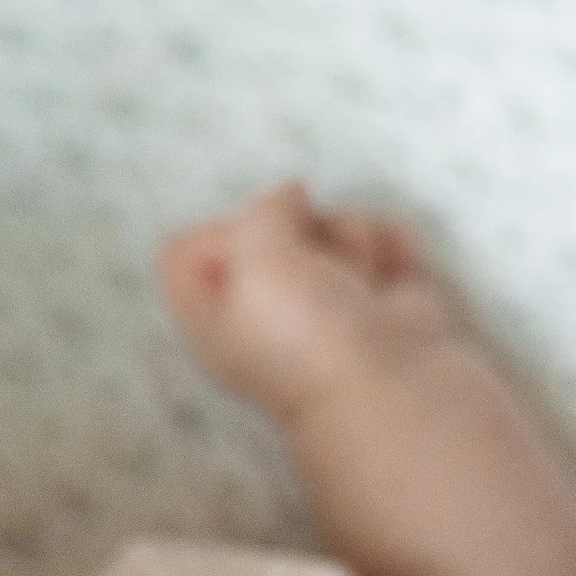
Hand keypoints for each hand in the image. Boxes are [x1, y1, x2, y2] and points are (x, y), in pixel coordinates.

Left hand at [157, 181, 461, 427]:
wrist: (390, 383)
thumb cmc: (307, 335)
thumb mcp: (257, 260)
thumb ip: (260, 211)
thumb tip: (291, 193)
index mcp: (211, 315)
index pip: (186, 249)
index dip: (215, 234)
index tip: (247, 246)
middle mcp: (261, 305)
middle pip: (261, 225)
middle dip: (293, 232)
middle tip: (309, 269)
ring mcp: (319, 295)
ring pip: (324, 222)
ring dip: (347, 244)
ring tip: (354, 286)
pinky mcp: (371, 287)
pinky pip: (373, 235)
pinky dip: (385, 252)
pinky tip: (386, 286)